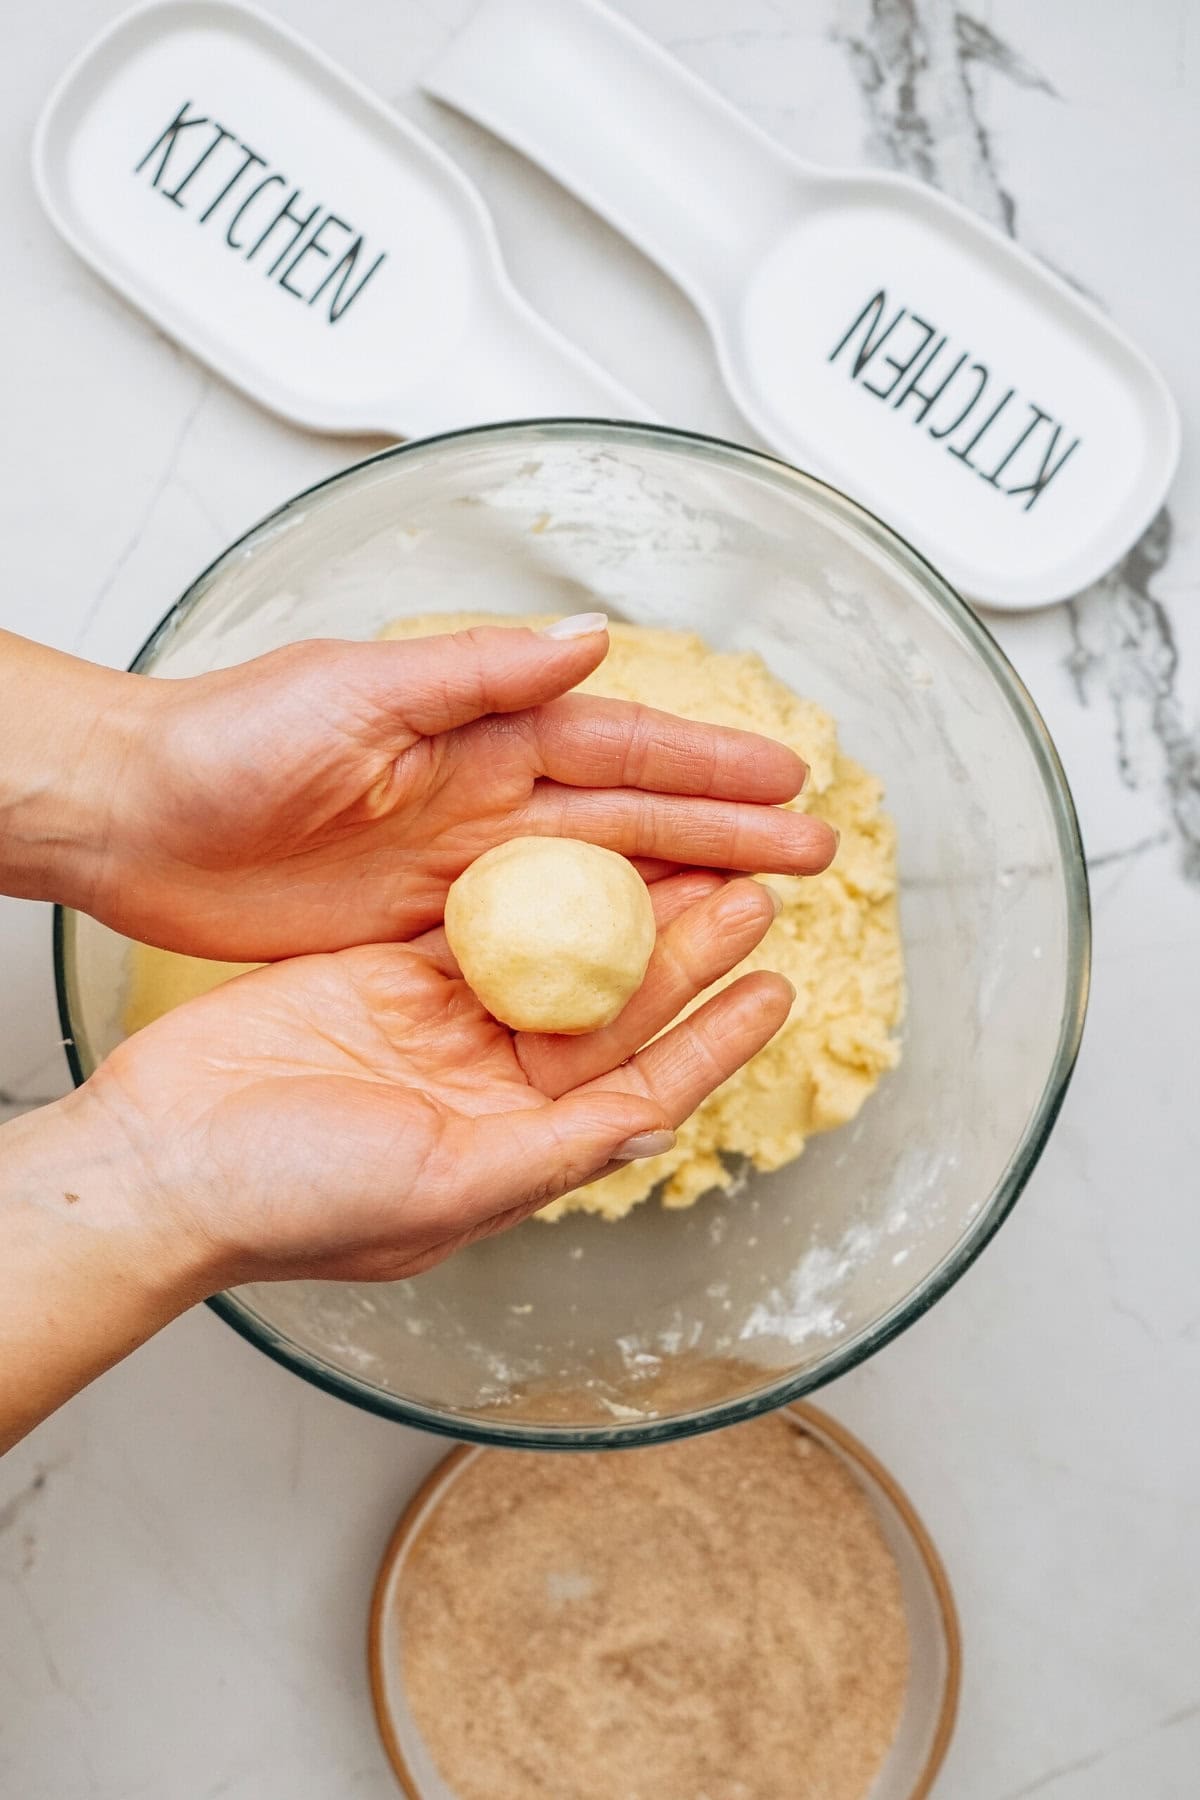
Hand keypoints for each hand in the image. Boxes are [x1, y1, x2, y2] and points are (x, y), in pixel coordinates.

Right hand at [77, 872, 787, 1284]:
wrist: (160, 1158)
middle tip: (751, 891)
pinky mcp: (384, 975)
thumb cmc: (293, 1200)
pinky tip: (580, 843)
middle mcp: (488, 1087)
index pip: (641, 1088)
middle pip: (610, 1009)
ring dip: (620, 908)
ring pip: (555, 954)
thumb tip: (658, 1134)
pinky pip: (475, 921)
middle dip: (684, 952)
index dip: (713, 1040)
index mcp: (514, 1146)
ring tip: (690, 854)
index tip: (776, 991)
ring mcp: (437, 1027)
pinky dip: (527, 885)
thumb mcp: (443, 1186)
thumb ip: (555, 1153)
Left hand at [88, 617, 833, 958]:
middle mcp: (485, 796)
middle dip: (726, 833)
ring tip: (762, 912)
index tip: (787, 783)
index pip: (619, 746)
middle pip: (632, 818)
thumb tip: (590, 640)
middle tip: (815, 854)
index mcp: (478, 729)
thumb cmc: (228, 739)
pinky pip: (534, 945)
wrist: (137, 816)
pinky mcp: (423, 930)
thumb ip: (474, 674)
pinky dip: (597, 955)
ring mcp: (461, 866)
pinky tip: (648, 971)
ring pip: (598, 885)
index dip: (707, 767)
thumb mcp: (354, 691)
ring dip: (682, 894)